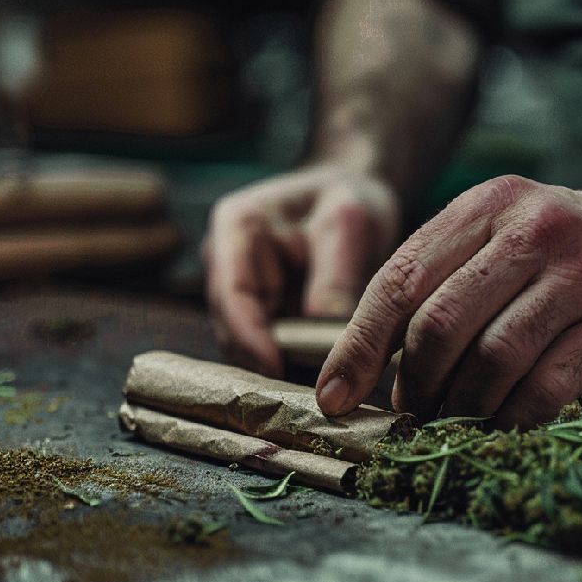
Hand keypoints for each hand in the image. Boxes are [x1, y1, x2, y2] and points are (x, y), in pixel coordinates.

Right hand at [204, 164, 399, 376]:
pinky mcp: (262, 308)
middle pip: (232, 325)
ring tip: (317, 388)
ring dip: (278, 365)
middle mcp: (227, 260)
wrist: (354, 188)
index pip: (231, 293)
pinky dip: (290, 361)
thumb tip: (328, 343)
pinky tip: (319, 378)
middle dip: (264, 359)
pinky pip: (269, 344)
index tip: (277, 369)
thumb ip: (336, 279)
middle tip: (304, 392)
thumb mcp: (350, 224)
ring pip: (248, 342)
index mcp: (237, 227)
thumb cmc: (349, 196)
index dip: (250, 337)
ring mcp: (241, 286)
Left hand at [316, 174, 581, 426]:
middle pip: (443, 323)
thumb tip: (359, 368)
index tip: (335, 396)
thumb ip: (433, 284)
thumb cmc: (551, 252)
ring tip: (454, 420)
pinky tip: (502, 423)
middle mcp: (534, 229)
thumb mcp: (490, 238)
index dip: (360, 345)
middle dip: (416, 382)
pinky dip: (514, 416)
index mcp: (485, 205)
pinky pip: (549, 385)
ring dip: (463, 405)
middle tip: (412, 410)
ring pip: (495, 358)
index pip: (402, 279)